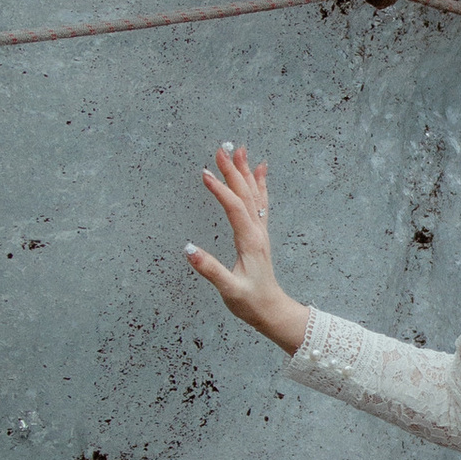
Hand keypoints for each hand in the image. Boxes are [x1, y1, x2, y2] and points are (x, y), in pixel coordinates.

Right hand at [185, 144, 308, 353]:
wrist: (271, 310)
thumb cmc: (250, 302)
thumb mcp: (229, 290)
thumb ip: (210, 270)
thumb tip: (188, 249)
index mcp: (249, 242)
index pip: (234, 208)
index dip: (220, 190)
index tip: (205, 174)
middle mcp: (257, 232)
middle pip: (245, 195)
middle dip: (233, 171)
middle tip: (222, 149)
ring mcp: (260, 232)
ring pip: (254, 195)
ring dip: (245, 172)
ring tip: (240, 151)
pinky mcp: (259, 235)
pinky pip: (260, 203)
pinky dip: (259, 185)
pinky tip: (260, 171)